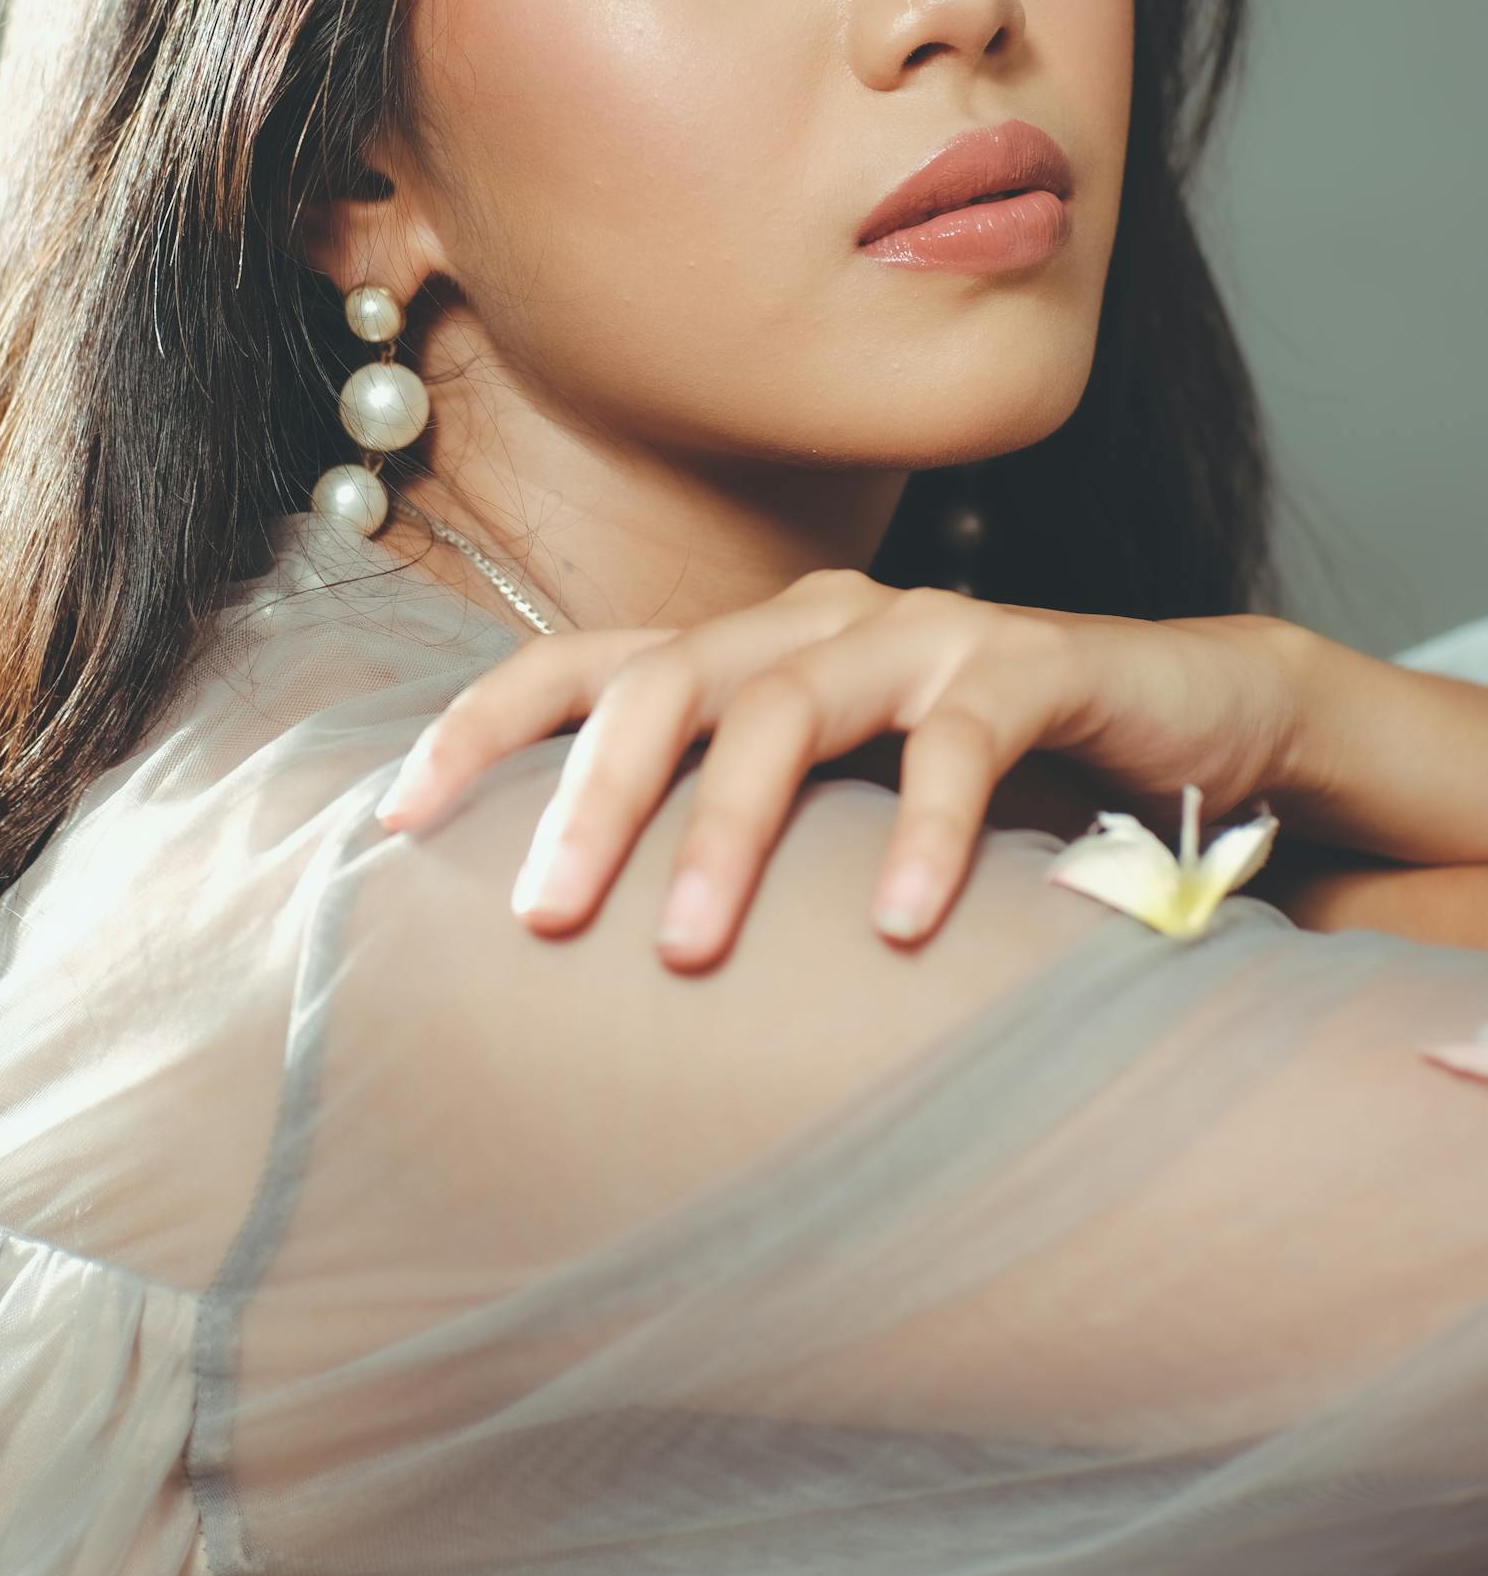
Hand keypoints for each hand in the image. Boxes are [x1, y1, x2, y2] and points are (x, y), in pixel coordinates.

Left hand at [372, 569, 1303, 968]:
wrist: (1177, 714)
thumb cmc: (975, 778)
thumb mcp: (835, 805)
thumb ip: (735, 832)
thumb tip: (581, 952)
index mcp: (748, 649)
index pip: (584, 663)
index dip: (484, 726)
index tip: (398, 820)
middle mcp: (814, 622)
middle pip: (662, 680)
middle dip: (589, 796)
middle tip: (537, 916)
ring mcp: (919, 633)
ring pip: (787, 708)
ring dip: (726, 830)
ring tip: (681, 948)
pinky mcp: (1027, 663)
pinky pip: (958, 743)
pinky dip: (923, 833)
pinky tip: (899, 929)